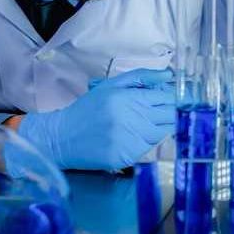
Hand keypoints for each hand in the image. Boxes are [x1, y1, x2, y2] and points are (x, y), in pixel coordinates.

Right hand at [17, 69, 174, 170]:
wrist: (62, 137)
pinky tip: (131, 137)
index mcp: (128, 98)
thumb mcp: (111, 85)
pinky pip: (149, 149)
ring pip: (162, 133)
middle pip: (169, 117)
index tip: (168, 99)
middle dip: (168, 113)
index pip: (166, 98)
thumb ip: (142, 77)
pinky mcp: (127, 157)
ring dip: (157, 128)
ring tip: (139, 124)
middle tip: (157, 113)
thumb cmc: (88, 109)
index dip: (171, 98)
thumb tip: (170, 77)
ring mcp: (131, 140)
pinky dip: (145, 143)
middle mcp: (132, 119)